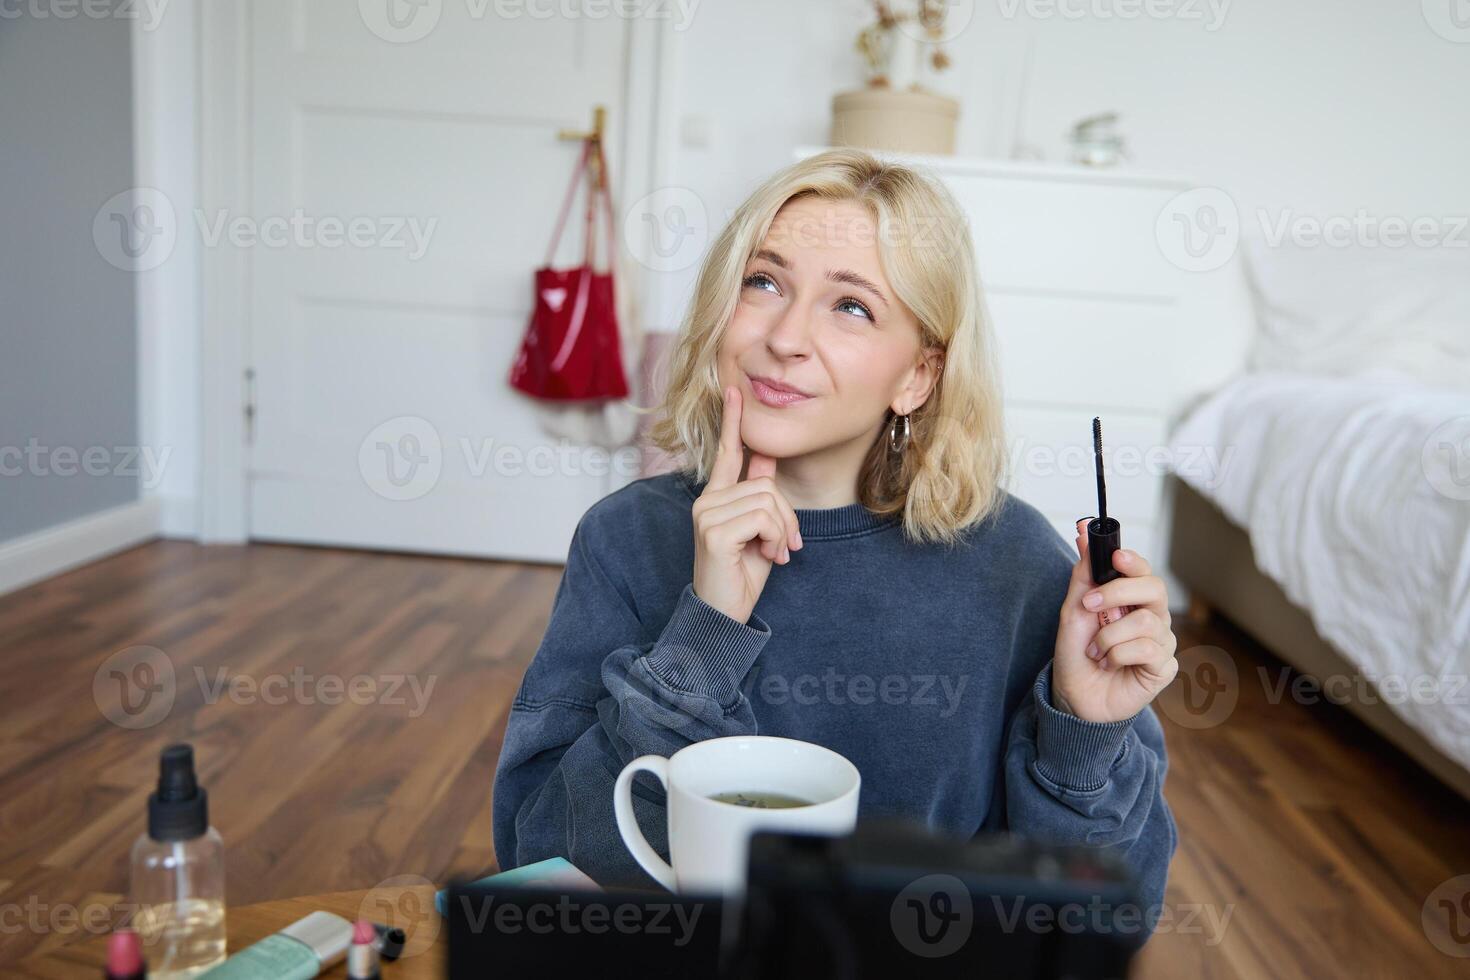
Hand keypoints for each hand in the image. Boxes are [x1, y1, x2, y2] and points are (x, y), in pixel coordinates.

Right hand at [690, 385, 802, 623]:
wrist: (723, 616)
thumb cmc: (742, 576)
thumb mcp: (759, 531)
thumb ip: (760, 496)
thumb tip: (765, 457)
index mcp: (716, 499)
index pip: (727, 453)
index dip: (734, 422)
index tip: (736, 390)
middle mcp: (706, 502)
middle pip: (766, 483)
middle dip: (786, 515)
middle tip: (784, 546)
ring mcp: (707, 515)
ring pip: (768, 500)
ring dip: (781, 531)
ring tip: (772, 553)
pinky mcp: (714, 532)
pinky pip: (763, 518)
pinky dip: (775, 539)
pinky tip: (767, 557)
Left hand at [1051, 518, 1178, 722]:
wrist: (1074, 697)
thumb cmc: (1077, 654)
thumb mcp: (1073, 611)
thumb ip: (1084, 575)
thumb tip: (1084, 534)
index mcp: (1133, 600)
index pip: (1143, 571)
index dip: (1132, 562)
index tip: (1113, 558)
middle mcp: (1153, 617)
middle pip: (1155, 588)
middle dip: (1118, 593)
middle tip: (1089, 605)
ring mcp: (1161, 642)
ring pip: (1145, 622)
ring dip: (1109, 635)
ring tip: (1095, 650)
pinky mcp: (1164, 667)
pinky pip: (1146, 649)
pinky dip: (1118, 655)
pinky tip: (1109, 665)